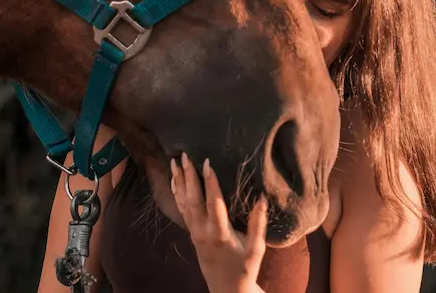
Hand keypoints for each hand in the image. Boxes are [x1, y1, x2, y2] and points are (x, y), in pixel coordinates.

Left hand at [171, 153, 267, 292]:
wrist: (226, 289)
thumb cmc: (244, 268)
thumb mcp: (256, 249)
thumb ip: (258, 223)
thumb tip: (262, 198)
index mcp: (220, 233)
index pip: (213, 202)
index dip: (210, 182)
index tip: (207, 162)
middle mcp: (203, 230)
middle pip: (193, 199)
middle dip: (189, 176)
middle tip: (185, 155)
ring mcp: (194, 232)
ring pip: (184, 202)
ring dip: (179, 181)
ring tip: (175, 161)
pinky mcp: (191, 233)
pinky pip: (181, 209)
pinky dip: (176, 193)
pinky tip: (174, 180)